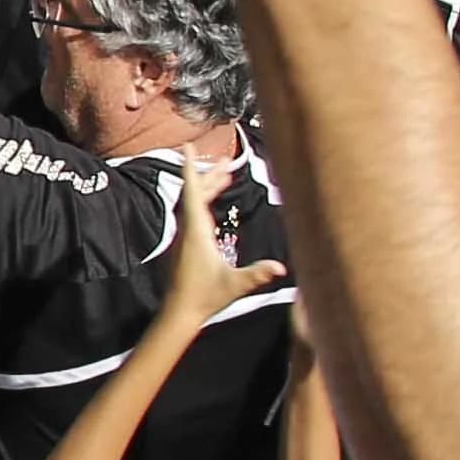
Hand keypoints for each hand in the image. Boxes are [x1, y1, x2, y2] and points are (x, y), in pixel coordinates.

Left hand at [154, 158, 286, 328]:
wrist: (180, 313)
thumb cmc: (203, 298)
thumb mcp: (235, 285)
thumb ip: (257, 275)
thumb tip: (280, 267)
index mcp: (196, 232)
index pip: (193, 192)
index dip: (191, 168)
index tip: (188, 146)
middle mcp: (188, 230)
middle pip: (196, 193)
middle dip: (211, 174)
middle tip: (227, 159)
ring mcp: (186, 236)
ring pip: (195, 203)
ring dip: (209, 186)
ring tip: (226, 173)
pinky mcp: (187, 244)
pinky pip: (195, 213)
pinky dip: (205, 200)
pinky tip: (214, 200)